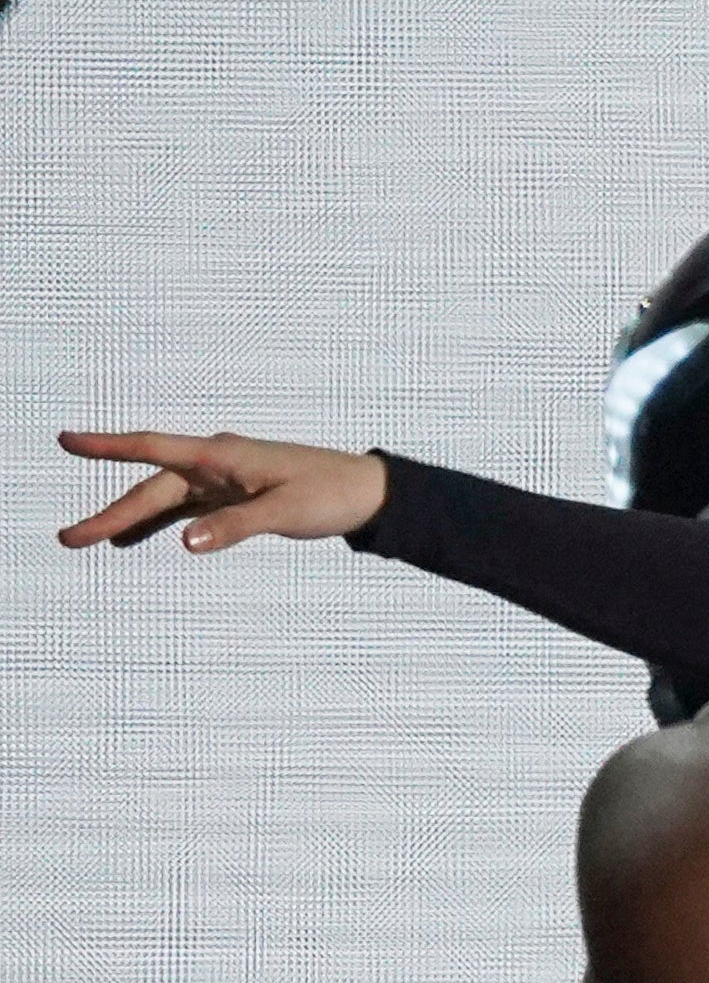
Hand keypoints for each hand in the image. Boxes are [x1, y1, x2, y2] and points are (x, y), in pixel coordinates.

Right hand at [56, 432, 387, 552]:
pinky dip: (158, 523)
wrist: (368, 492)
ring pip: (164, 500)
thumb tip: (185, 542)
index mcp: (223, 455)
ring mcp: (222, 481)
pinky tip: (130, 539)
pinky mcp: (233, 497)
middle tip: (69, 538)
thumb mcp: (285, 511)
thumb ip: (235, 526)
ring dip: (128, 519)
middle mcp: (216, 463)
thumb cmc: (332, 493)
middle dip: (110, 511)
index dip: (107, 446)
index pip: (154, 448)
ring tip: (87, 539)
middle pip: (152, 487)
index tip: (66, 440)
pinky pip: (185, 510)